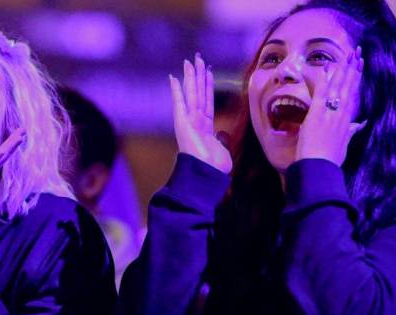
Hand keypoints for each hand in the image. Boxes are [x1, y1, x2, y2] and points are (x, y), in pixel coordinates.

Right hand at [169, 53, 231, 173]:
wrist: (206, 175)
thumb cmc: (214, 168)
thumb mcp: (222, 151)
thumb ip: (221, 140)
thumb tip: (221, 134)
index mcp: (206, 127)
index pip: (207, 101)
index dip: (208, 86)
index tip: (208, 72)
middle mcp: (196, 121)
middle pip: (199, 93)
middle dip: (199, 75)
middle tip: (198, 58)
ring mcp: (188, 121)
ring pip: (192, 93)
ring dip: (191, 76)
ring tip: (190, 61)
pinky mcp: (181, 123)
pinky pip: (179, 103)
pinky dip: (175, 90)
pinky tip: (173, 78)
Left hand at [296, 46, 365, 165]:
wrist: (320, 166)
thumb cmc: (330, 159)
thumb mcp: (344, 145)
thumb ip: (351, 132)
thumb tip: (359, 125)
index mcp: (347, 120)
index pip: (353, 94)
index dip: (356, 79)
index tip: (360, 66)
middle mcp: (341, 113)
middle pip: (349, 86)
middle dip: (353, 68)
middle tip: (358, 53)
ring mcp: (330, 111)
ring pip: (338, 86)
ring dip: (344, 68)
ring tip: (350, 54)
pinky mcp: (318, 112)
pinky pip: (322, 91)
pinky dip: (325, 78)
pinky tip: (328, 66)